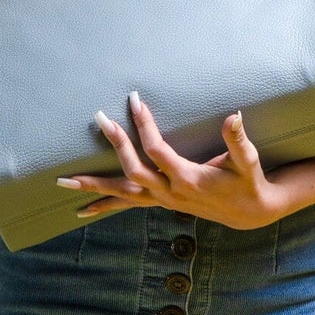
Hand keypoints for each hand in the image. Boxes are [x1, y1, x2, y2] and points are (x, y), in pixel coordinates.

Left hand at [57, 92, 286, 229]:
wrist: (250, 212)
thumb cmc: (249, 181)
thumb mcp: (249, 161)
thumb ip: (238, 140)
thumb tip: (233, 116)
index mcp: (189, 179)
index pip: (157, 150)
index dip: (144, 126)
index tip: (134, 101)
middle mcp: (171, 193)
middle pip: (133, 171)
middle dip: (115, 145)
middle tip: (100, 118)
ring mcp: (163, 200)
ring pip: (122, 194)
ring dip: (93, 187)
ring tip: (63, 181)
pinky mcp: (161, 202)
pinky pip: (127, 205)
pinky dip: (103, 205)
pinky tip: (81, 209)